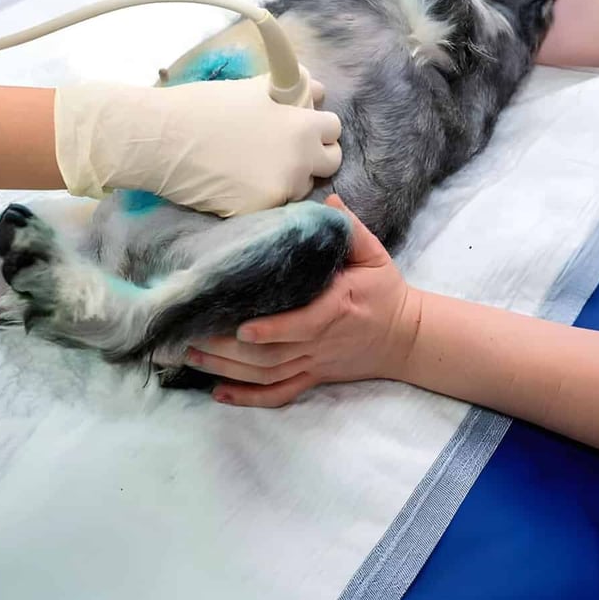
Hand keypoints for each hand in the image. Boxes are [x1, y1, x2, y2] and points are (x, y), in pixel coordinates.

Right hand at [54, 75, 341, 215]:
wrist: (160, 140)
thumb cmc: (204, 106)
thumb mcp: (254, 88)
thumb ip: (292, 89)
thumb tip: (316, 90)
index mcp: (301, 127)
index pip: (333, 128)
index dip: (317, 125)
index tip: (301, 126)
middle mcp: (299, 162)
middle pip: (330, 162)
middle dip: (314, 155)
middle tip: (287, 149)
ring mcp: (280, 191)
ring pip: (302, 186)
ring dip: (290, 177)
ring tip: (257, 165)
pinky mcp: (258, 212)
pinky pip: (275, 205)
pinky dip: (263, 196)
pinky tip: (238, 182)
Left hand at [186, 196, 422, 405]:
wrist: (405, 338)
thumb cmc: (386, 292)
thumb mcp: (375, 256)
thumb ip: (351, 228)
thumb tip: (328, 201)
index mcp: (337, 308)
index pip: (303, 324)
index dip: (272, 330)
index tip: (241, 327)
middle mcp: (322, 341)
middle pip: (273, 355)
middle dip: (230, 351)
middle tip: (193, 338)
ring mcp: (315, 362)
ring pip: (269, 375)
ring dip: (229, 370)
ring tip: (193, 356)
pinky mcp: (313, 376)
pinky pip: (280, 393)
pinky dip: (249, 398)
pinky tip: (219, 394)